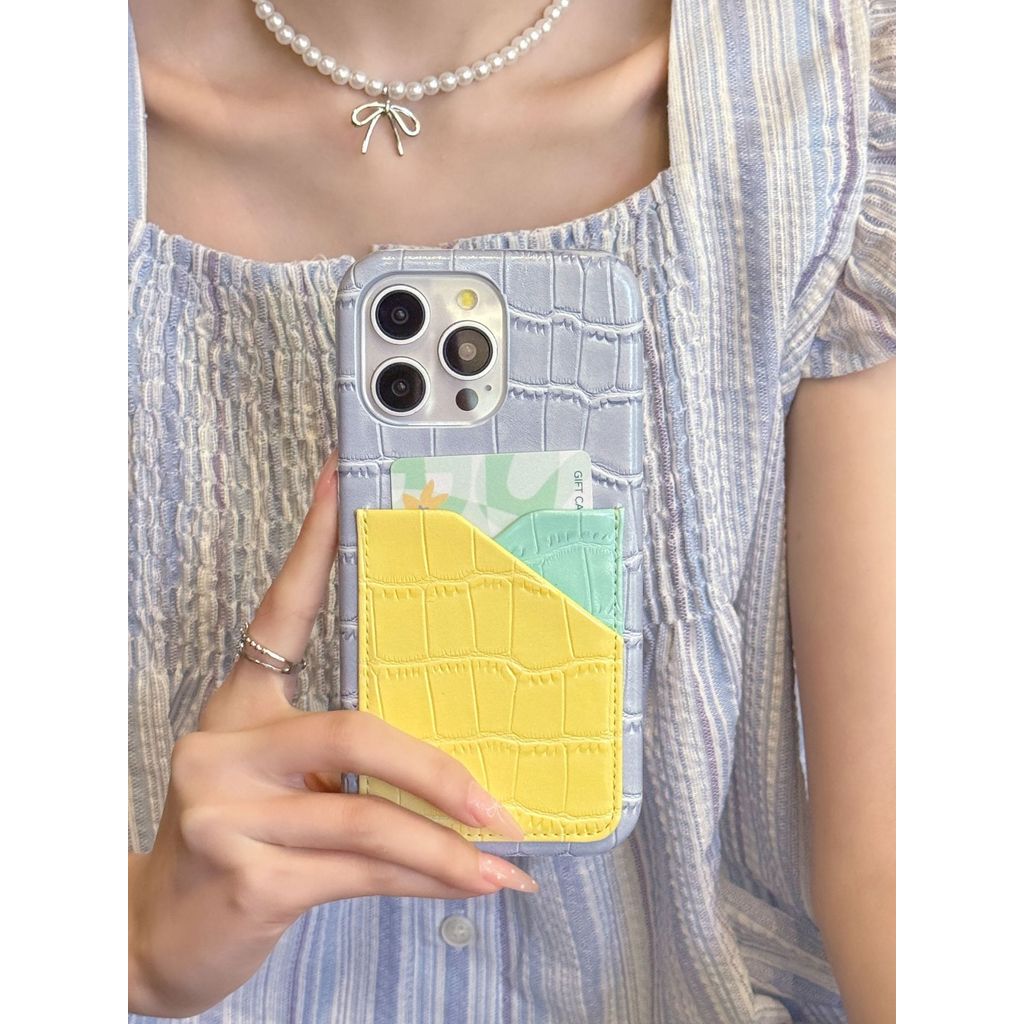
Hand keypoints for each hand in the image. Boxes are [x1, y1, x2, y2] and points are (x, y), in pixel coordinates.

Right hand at [129, 449, 536, 1018]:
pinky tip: (470, 884)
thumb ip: (343, 764)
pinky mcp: (248, 879)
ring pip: (368, 819)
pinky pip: (362, 872)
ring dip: (448, 846)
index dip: (315, 545)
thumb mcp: (279, 786)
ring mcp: (228, 814)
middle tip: (497, 804)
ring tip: (504, 861)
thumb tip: (451, 763)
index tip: (344, 479)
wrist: (159, 935)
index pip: (281, 612)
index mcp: (239, 711)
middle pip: (353, 733)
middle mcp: (224, 749)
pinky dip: (426, 880)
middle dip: (437, 772)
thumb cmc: (238, 846)